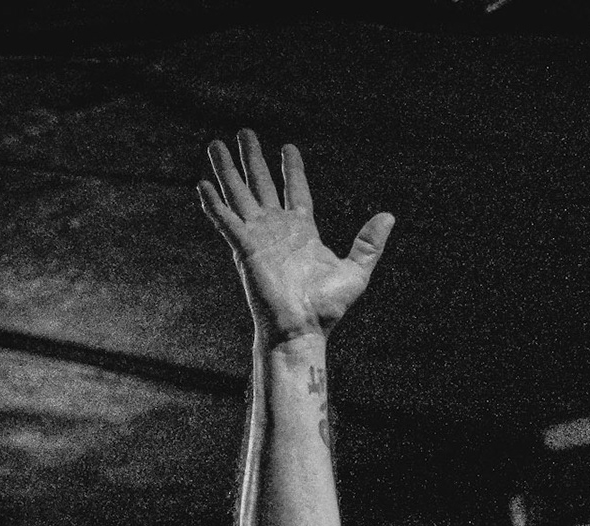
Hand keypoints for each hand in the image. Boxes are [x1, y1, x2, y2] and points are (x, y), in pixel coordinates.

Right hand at [198, 131, 394, 345]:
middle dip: (252, 158)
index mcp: (303, 231)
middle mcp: (278, 229)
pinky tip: (201, 185)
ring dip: (227, 170)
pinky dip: (213, 204)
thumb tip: (388, 217)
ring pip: (239, 195)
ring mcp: (259, 237)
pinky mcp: (244, 248)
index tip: (288, 147)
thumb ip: (368, 244)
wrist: (302, 330)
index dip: (292, 168)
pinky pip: (225, 221)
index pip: (296, 190)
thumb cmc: (327, 309)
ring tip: (215, 144)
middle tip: (244, 132)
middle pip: (262, 184)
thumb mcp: (356, 272)